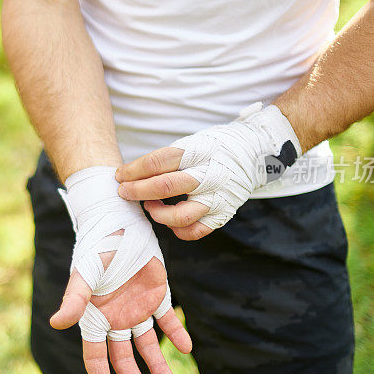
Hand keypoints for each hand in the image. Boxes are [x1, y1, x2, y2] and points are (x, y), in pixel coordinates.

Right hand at [50, 166, 191, 373]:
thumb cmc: (95, 244)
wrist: (118, 217)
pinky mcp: (156, 292)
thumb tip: (57, 323)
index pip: (96, 355)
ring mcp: (136, 305)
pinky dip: (177, 332)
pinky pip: (168, 317)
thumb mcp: (85, 271)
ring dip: (158, 364)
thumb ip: (75, 298)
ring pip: (147, 342)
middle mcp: (115, 315)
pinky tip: (187, 348)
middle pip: (124, 356)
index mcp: (95, 315)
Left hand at [115, 103, 302, 239]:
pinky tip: (169, 221)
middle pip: (164, 186)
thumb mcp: (193, 142)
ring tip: (149, 207)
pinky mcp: (223, 213)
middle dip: (137, 191)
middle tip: (123, 192)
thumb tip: (131, 174)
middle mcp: (208, 174)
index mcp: (198, 151)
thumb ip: (167, 158)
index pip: (158, 162)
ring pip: (179, 216)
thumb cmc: (214, 148)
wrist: (255, 153)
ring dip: (157, 214)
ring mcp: (217, 196)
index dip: (133, 170)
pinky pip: (195, 231)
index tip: (119, 176)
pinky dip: (177, 230)